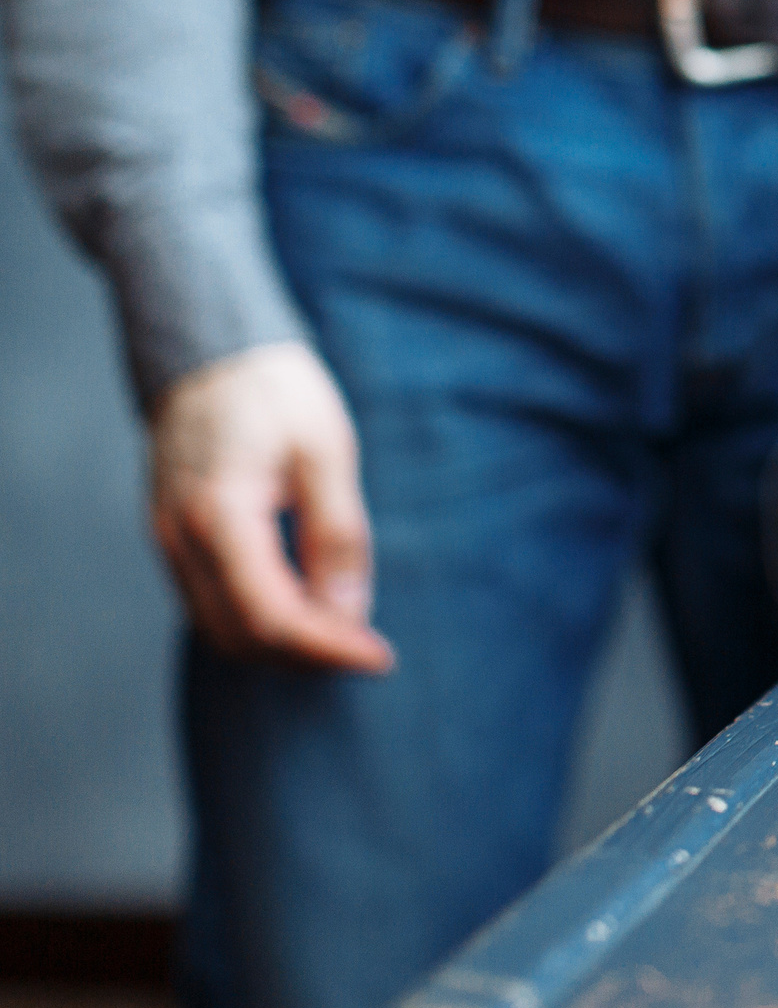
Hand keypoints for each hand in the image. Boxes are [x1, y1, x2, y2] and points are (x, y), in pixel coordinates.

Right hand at [149, 341, 394, 673]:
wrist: (213, 350)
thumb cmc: (275, 392)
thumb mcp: (327, 453)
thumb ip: (338, 535)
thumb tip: (351, 611)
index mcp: (219, 515)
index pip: (271, 616)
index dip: (328, 647)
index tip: (380, 656)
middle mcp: (180, 538)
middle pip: (240, 636)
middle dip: (307, 655)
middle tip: (368, 646)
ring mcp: (168, 541)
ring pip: (219, 628)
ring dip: (282, 643)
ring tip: (344, 629)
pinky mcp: (172, 538)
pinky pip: (209, 603)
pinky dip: (257, 618)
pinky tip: (305, 603)